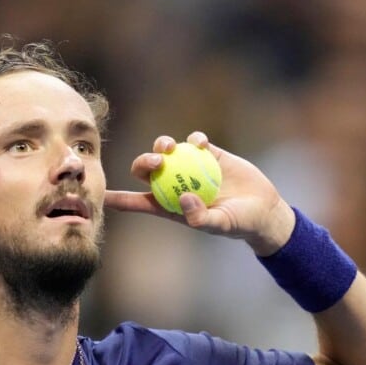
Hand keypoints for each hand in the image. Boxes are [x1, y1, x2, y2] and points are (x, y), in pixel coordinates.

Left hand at [104, 131, 295, 254]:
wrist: (264, 208)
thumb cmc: (238, 223)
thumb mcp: (221, 225)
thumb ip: (202, 218)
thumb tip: (184, 199)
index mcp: (169, 205)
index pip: (138, 202)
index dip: (119, 198)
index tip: (101, 195)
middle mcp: (174, 184)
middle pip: (146, 170)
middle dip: (143, 162)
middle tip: (158, 161)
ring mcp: (189, 167)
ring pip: (165, 151)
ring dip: (162, 145)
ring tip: (171, 147)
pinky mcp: (208, 154)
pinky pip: (194, 141)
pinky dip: (194, 139)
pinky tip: (201, 143)